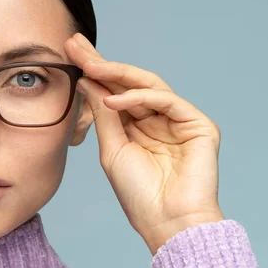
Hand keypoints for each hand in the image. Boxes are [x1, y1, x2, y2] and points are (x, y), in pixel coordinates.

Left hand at [65, 33, 224, 254]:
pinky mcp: (197, 125)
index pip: (113, 90)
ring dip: (117, 73)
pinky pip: (166, 101)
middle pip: (129, 82)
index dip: (93, 71)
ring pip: (147, 84)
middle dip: (101, 62)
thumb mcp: (112, 148)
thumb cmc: (138, 193)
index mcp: (136, 125)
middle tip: (76, 45)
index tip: (69, 51)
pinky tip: (114, 100)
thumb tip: (87, 81)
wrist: (166, 222)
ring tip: (90, 65)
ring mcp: (178, 120)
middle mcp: (157, 118)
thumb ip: (103, 115)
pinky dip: (140, 97)